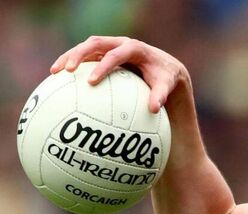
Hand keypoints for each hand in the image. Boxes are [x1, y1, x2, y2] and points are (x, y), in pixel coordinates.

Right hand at [51, 36, 188, 112]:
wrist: (163, 66)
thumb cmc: (164, 77)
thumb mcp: (165, 85)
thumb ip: (160, 95)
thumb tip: (154, 109)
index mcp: (135, 48)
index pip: (116, 55)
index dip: (103, 67)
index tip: (92, 81)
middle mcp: (120, 43)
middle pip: (95, 43)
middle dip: (80, 55)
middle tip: (69, 70)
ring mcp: (110, 45)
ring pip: (85, 46)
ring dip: (69, 57)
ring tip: (55, 72)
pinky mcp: (103, 52)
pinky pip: (85, 55)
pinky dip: (72, 62)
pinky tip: (59, 77)